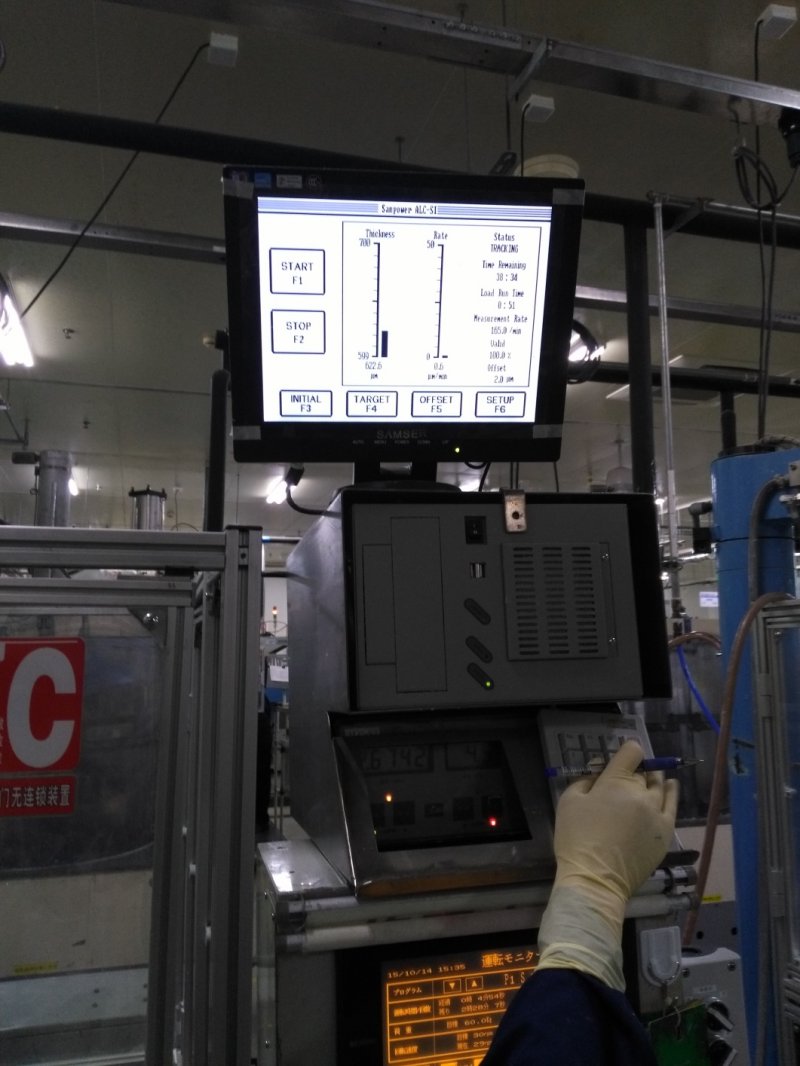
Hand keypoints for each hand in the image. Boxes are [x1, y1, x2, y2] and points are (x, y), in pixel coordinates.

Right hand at [536, 740, 678, 989]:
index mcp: (616, 782)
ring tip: (648, 780)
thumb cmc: (576, 839)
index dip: (627, 750)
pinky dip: (672, 792)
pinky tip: (671, 786)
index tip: (621, 757)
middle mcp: (641, 793)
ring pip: (660, 786)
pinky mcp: (665, 832)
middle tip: (623, 779)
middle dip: (634, 771)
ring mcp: (657, 813)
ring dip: (653, 780)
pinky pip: (673, 805)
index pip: (632, 752)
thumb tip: (599, 772)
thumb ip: (585, 780)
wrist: (595, 879)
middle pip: (644, 771)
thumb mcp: (569, 801)